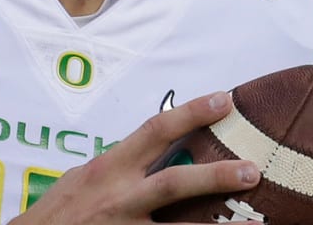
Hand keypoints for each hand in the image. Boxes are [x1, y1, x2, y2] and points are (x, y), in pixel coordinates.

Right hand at [11, 91, 260, 224]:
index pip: (155, 130)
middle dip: (216, 174)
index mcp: (108, 168)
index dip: (191, 113)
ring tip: (256, 224)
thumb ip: (118, 166)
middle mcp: (119, 196)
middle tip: (253, 170)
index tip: (223, 100)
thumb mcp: (83, 177)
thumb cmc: (57, 211)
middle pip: (175, 181)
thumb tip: (152, 151)